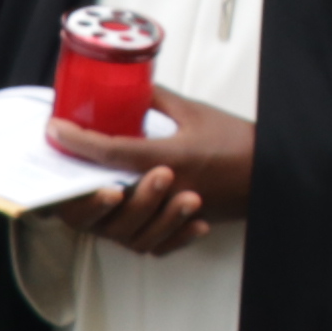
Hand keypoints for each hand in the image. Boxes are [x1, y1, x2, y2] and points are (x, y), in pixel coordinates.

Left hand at [50, 95, 253, 256]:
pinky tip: (125, 215)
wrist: (276, 173)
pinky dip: (135, 231)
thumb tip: (129, 88)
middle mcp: (169, 189)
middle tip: (67, 164)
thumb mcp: (195, 112)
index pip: (110, 151)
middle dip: (83, 180)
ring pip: (126, 224)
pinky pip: (152, 242)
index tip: (56, 130)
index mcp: (170, 157)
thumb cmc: (239, 142)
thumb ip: (158, 100)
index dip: (77, 140)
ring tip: (91, 189)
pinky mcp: (186, 226)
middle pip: (110, 193)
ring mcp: (176, 212)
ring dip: (105, 208)